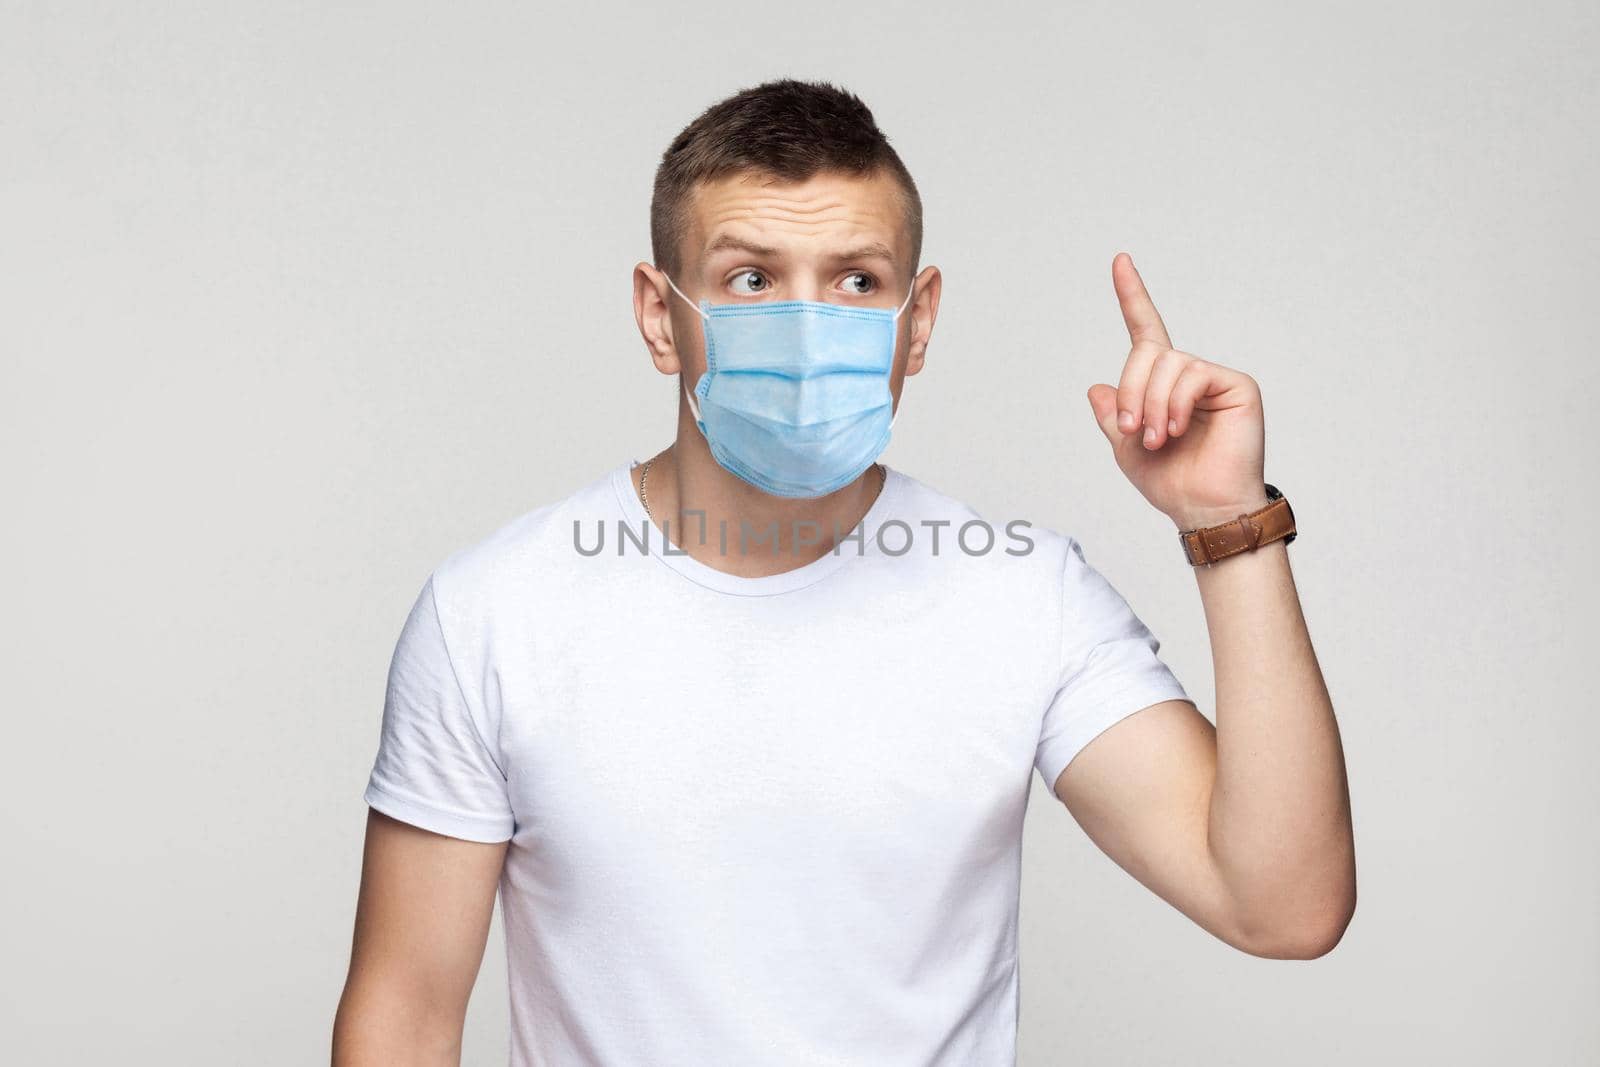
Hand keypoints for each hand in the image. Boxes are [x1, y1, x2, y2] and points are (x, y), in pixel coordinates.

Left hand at [1086, 252, 1269, 530]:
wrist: (1203, 508)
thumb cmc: (1172, 482)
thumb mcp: (1127, 449)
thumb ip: (1114, 416)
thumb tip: (1096, 387)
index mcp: (1162, 385)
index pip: (1145, 332)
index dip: (1132, 296)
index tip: (1120, 260)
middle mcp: (1188, 375)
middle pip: (1146, 352)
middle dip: (1132, 390)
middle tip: (1134, 430)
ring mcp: (1213, 378)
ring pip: (1167, 364)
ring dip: (1152, 404)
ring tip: (1157, 438)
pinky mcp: (1236, 384)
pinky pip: (1192, 374)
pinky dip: (1175, 403)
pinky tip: (1176, 429)